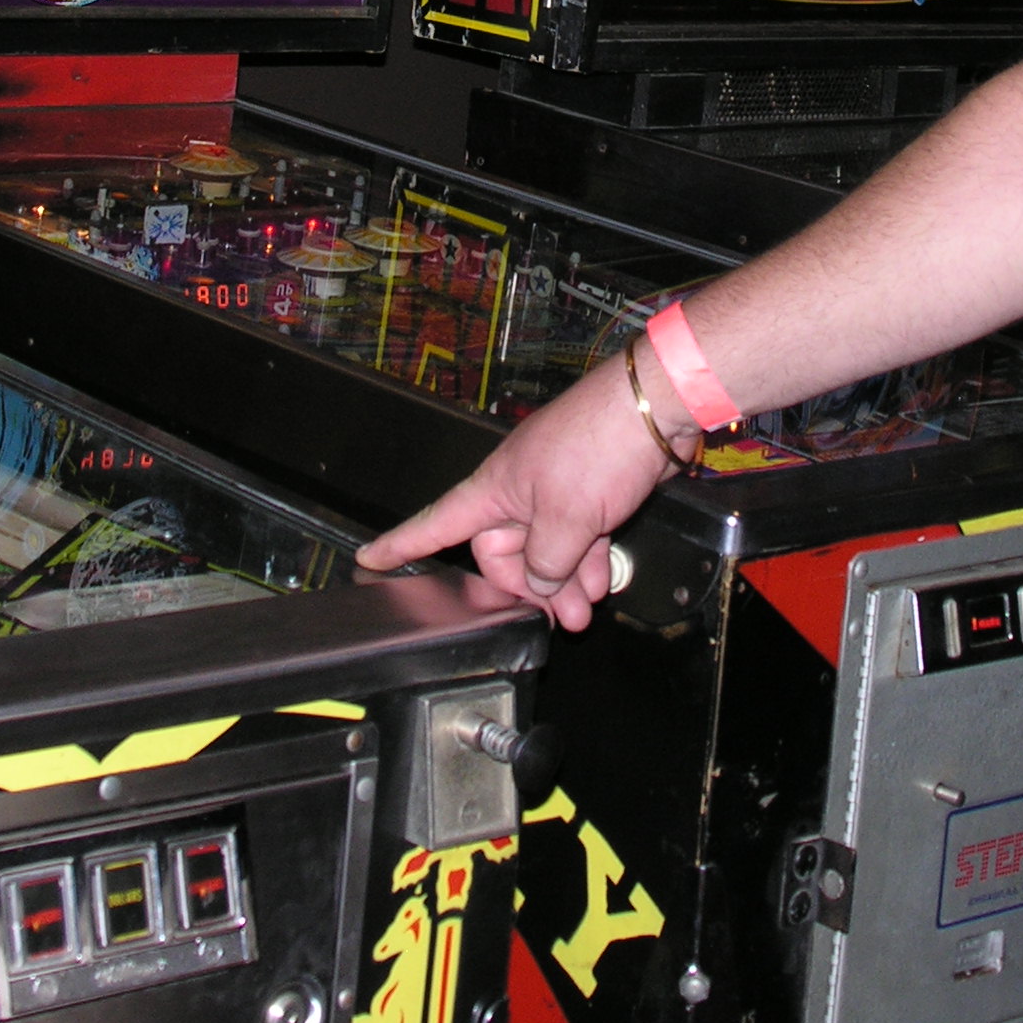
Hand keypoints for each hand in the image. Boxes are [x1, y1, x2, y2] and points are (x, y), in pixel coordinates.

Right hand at [355, 355, 679, 630]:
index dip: (400, 546)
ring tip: (586, 608)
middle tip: (561, 614)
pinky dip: (587, 560)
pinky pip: (576, 537)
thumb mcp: (567, 517)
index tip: (369, 562)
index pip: (435, 524)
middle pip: (503, 552)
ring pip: (547, 549)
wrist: (653, 408)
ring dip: (566, 583)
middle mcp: (518, 491)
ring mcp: (554, 491)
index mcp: (495, 490)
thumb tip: (542, 584)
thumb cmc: (600, 443)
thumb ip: (547, 562)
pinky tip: (603, 579)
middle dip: (531, 587)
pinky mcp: (588, 492)